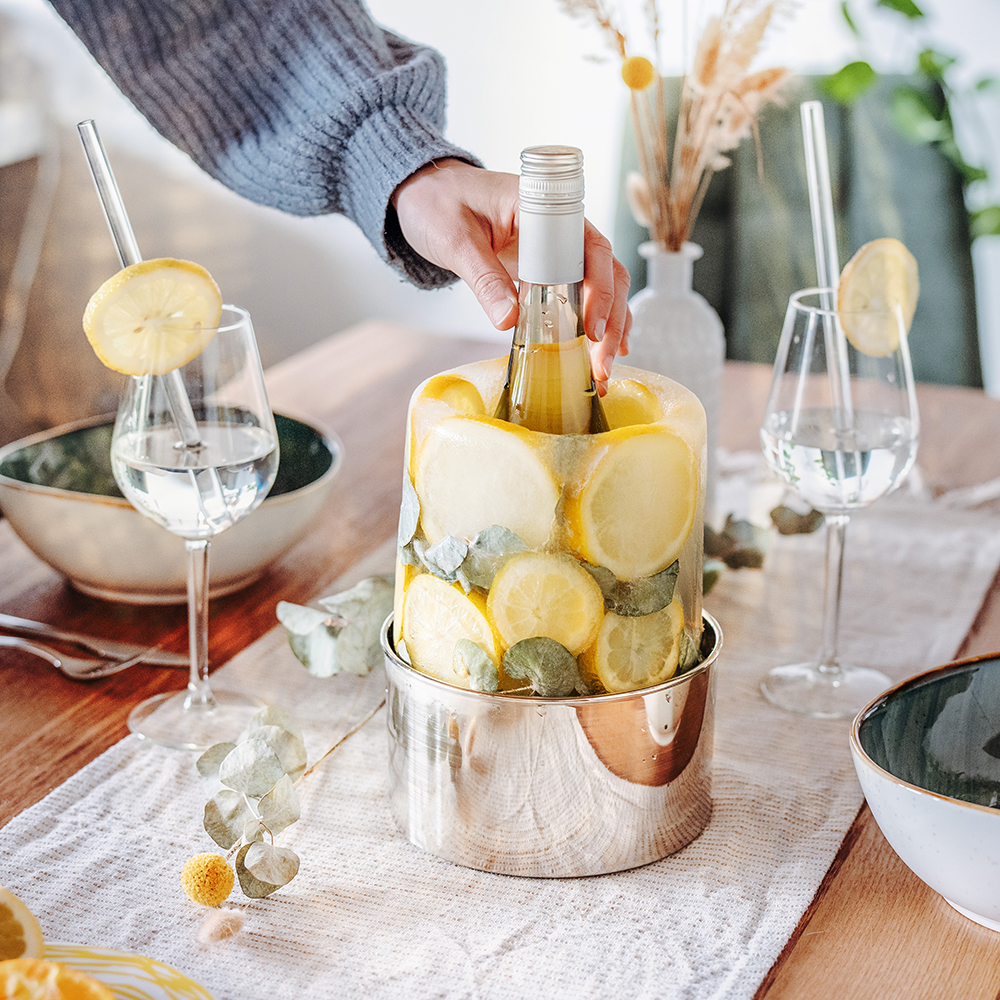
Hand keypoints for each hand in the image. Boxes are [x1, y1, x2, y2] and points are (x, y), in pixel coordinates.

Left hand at [392, 159, 630, 391]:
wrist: (425, 193)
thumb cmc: (439, 204)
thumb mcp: (456, 241)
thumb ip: (484, 278)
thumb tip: (509, 321)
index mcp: (544, 207)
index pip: (590, 246)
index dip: (599, 289)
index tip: (591, 328)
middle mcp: (560, 225)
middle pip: (606, 270)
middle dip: (611, 318)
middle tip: (602, 361)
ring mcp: (557, 246)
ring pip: (601, 284)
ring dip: (610, 325)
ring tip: (604, 366)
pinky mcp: (547, 266)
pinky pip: (580, 291)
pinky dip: (594, 320)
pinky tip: (599, 349)